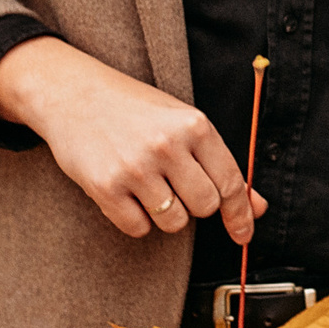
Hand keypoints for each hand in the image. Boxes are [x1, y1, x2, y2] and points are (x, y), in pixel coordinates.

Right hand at [0, 37, 265, 242]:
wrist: (71, 93)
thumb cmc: (132, 109)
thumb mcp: (181, 123)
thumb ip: (219, 165)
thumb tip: (257, 207)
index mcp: (194, 125)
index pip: (231, 182)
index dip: (241, 214)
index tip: (243, 234)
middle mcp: (167, 145)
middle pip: (205, 207)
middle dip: (195, 205)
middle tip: (175, 184)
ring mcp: (135, 167)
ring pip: (173, 222)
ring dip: (165, 214)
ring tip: (148, 185)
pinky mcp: (105, 187)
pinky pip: (138, 228)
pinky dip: (135, 219)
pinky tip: (126, 193)